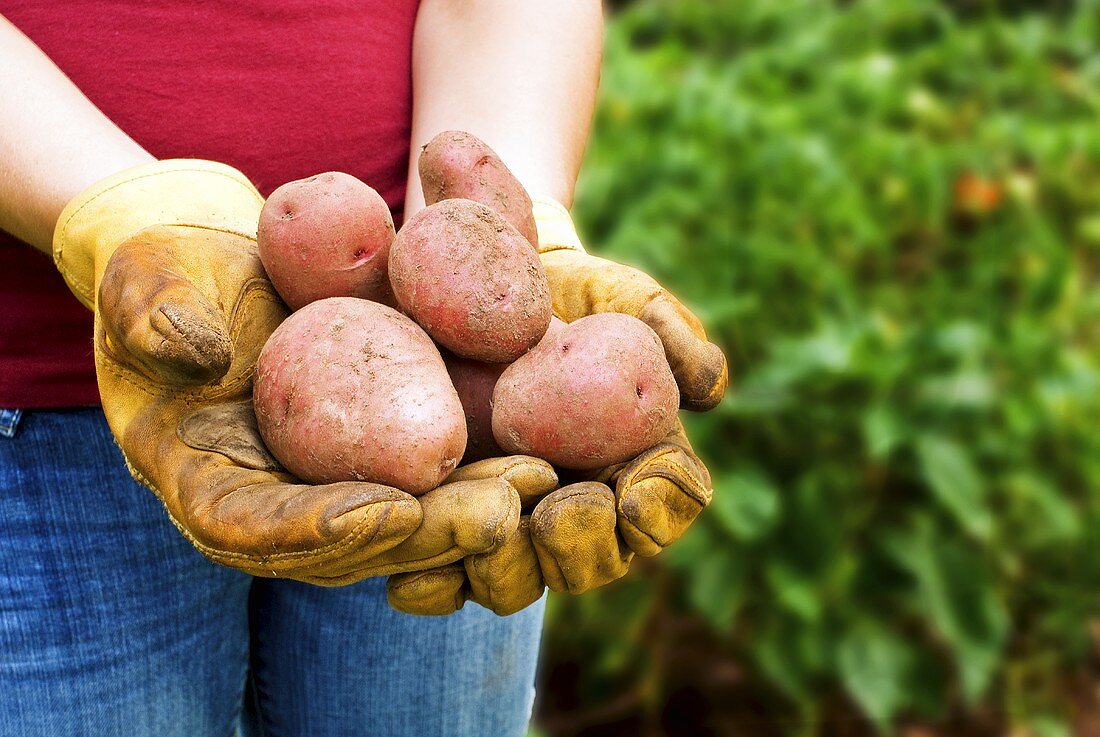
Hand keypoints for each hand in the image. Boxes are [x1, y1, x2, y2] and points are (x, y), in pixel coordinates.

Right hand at [52, 159, 526, 583]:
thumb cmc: (170, 270)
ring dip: (469, 510)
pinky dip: (480, 468)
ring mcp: (328, 478)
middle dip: (425, 534)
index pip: (252, 529)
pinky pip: (427, 470)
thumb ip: (154, 316)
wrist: (223, 258)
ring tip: (534, 484)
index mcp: (203, 479)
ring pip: (404, 517)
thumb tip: (194, 353)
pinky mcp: (375, 448)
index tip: (386, 512)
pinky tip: (540, 452)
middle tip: (495, 515)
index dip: (318, 530)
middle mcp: (272, 496)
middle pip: (350, 541)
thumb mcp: (146, 280)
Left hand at [387, 196, 722, 613]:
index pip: (668, 502)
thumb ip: (673, 336)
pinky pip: (449, 571)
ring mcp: (518, 521)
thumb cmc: (579, 296)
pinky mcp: (457, 521)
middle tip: (559, 514)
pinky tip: (412, 578)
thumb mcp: (630, 299)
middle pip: (596, 559)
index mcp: (642, 466)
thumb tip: (709, 387)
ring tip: (487, 543)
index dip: (661, 507)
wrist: (495, 289)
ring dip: (508, 571)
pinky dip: (435, 583)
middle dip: (582, 548)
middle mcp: (586, 508)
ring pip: (521, 578)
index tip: (637, 493)